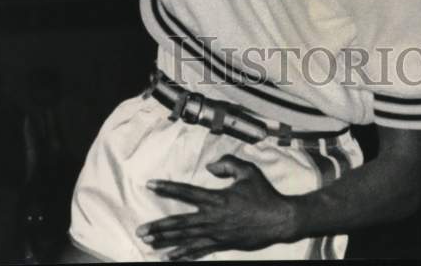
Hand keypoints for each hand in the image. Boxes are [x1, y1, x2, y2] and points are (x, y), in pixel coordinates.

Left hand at [136, 155, 297, 260]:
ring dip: (166, 242)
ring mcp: (217, 234)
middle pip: (180, 223)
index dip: (167, 188)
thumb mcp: (248, 171)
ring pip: (186, 239)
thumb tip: (210, 165)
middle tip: (141, 230)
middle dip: (159, 227)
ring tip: (149, 244)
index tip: (150, 185)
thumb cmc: (264, 193)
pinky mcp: (223, 244)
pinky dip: (185, 254)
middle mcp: (213, 218)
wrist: (279, 219)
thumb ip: (228, 163)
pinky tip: (172, 257)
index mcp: (217, 198)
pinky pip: (200, 250)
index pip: (186, 192)